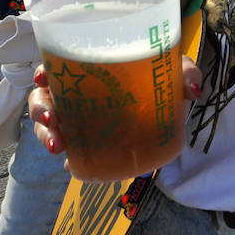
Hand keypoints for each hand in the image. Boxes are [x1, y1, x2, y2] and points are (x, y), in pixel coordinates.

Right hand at [29, 59, 202, 168]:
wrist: (172, 113)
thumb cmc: (164, 83)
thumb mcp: (174, 72)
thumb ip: (186, 73)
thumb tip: (192, 91)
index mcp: (89, 71)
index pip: (56, 68)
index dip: (44, 72)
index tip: (44, 76)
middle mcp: (77, 96)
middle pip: (44, 99)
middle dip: (41, 109)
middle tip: (53, 118)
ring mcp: (79, 122)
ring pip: (49, 127)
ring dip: (46, 135)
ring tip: (57, 146)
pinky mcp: (88, 145)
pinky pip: (70, 154)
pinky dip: (69, 160)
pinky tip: (71, 166)